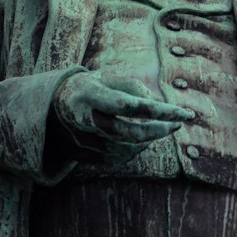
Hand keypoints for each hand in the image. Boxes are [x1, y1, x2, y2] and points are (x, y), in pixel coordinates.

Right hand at [54, 71, 185, 163]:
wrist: (52, 106)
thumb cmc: (91, 87)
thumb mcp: (109, 77)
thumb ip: (135, 88)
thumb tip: (159, 107)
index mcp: (90, 93)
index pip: (131, 105)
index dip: (160, 111)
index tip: (185, 113)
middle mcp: (83, 119)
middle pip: (129, 134)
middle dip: (157, 132)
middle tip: (177, 125)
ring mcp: (81, 141)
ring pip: (126, 149)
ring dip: (147, 141)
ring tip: (155, 128)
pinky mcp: (82, 156)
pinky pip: (117, 159)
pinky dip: (133, 150)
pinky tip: (136, 140)